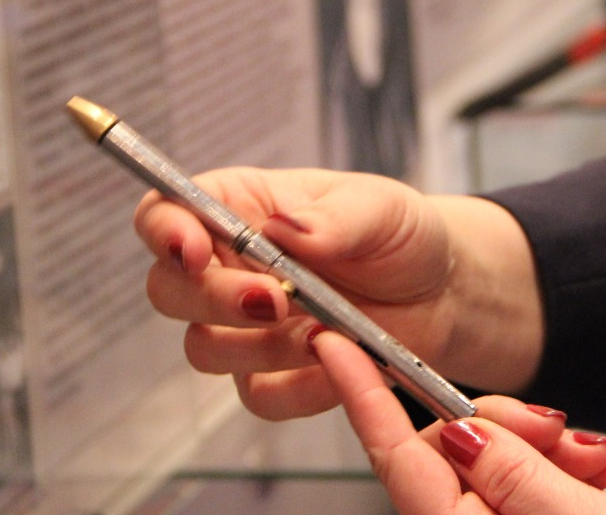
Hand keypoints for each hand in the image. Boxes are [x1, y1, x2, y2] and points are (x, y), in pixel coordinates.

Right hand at [134, 167, 541, 418]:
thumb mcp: (380, 210)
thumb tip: (288, 226)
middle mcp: (230, 267)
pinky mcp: (273, 376)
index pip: (165, 212)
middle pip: (168, 290)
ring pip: (204, 348)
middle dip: (212, 299)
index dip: (163, 230)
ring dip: (258, 345)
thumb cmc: (401, 234)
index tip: (191, 248)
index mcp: (241, 208)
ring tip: (323, 327)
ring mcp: (245, 328)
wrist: (442, 294)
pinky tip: (337, 359)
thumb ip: (333, 220)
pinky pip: (258, 395)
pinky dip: (298, 386)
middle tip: (273, 298)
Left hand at [312, 329, 605, 514]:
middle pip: (458, 446)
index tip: (333, 342)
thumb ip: (513, 474)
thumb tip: (459, 431)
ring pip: (503, 455)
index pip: (396, 455)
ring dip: (557, 448)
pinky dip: (574, 467)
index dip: (361, 393)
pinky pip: (536, 477)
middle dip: (513, 425)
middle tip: (566, 433)